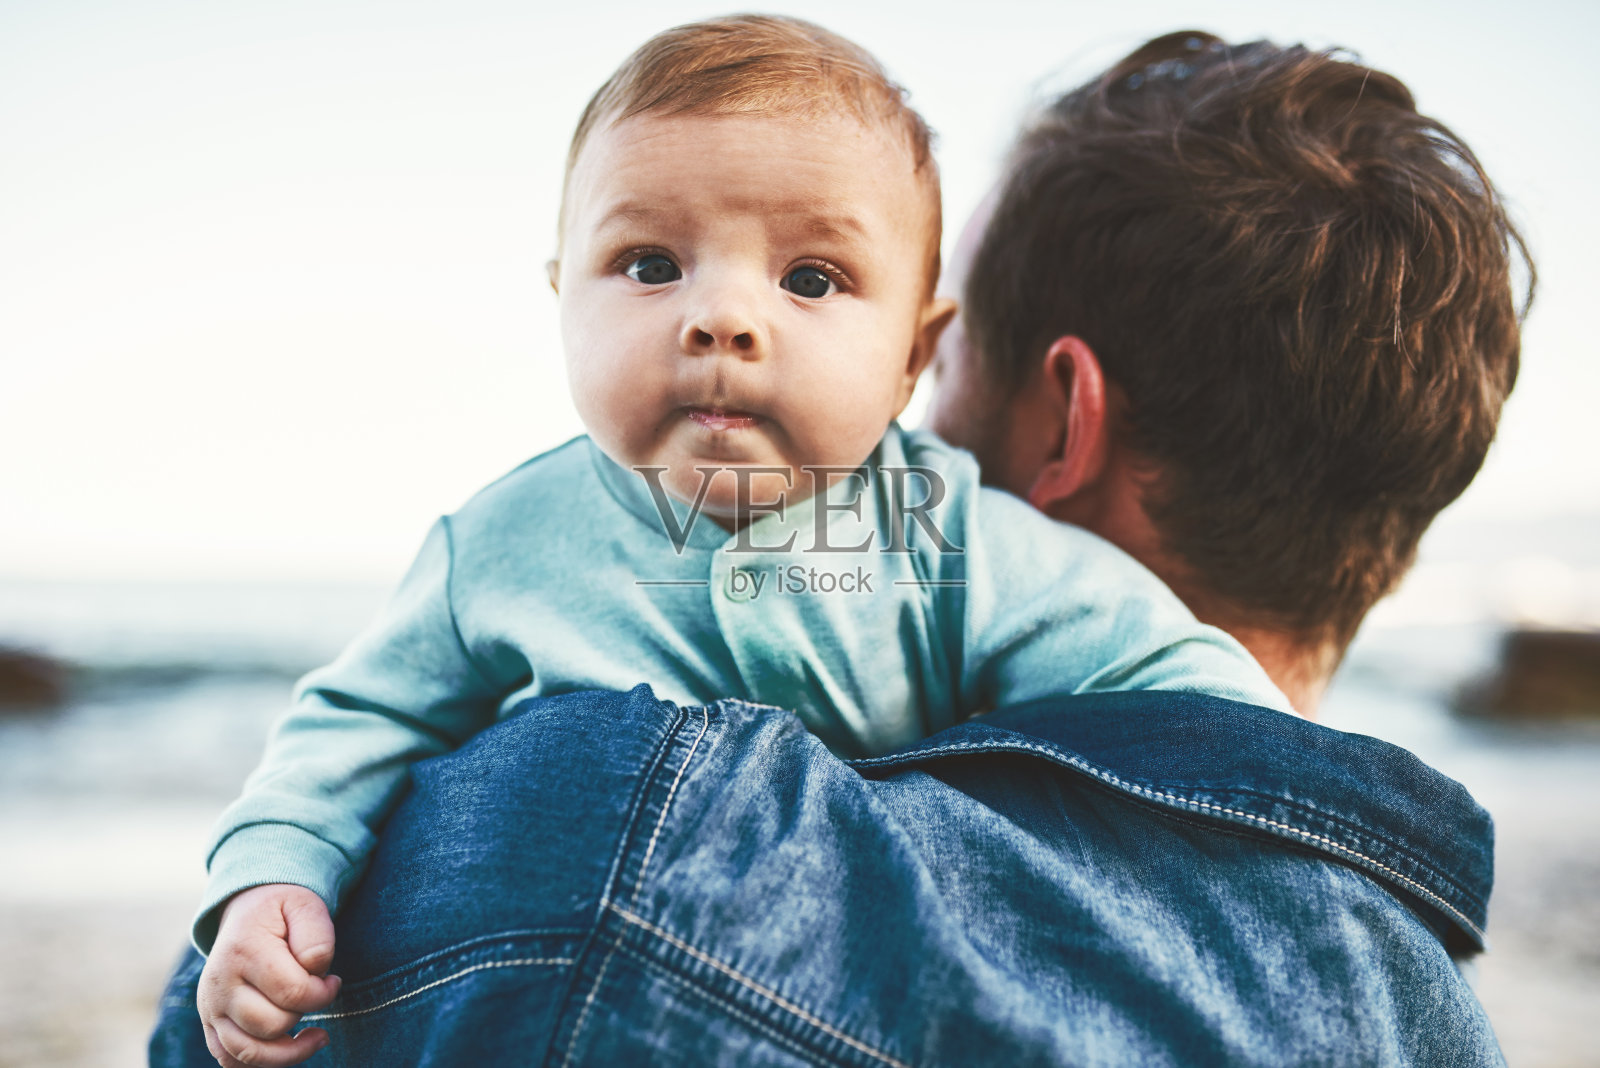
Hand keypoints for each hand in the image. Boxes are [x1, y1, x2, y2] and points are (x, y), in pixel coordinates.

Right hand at [197, 884, 342, 1066]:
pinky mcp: (210, 1025)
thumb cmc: (283, 912)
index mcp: (244, 950)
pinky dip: (263, 1062)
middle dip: (305, 1014)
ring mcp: (210, 1008)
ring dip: (289, 1050)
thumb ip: (317, 937)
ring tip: (314, 1034)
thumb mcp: (305, 906)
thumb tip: (315, 971)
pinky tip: (288, 1045)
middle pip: (271, 1025)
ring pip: (249, 1052)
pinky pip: (231, 1060)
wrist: (248, 910)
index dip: (324, 992)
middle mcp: (219, 984)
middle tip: (316, 994)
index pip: (292, 992)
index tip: (333, 980)